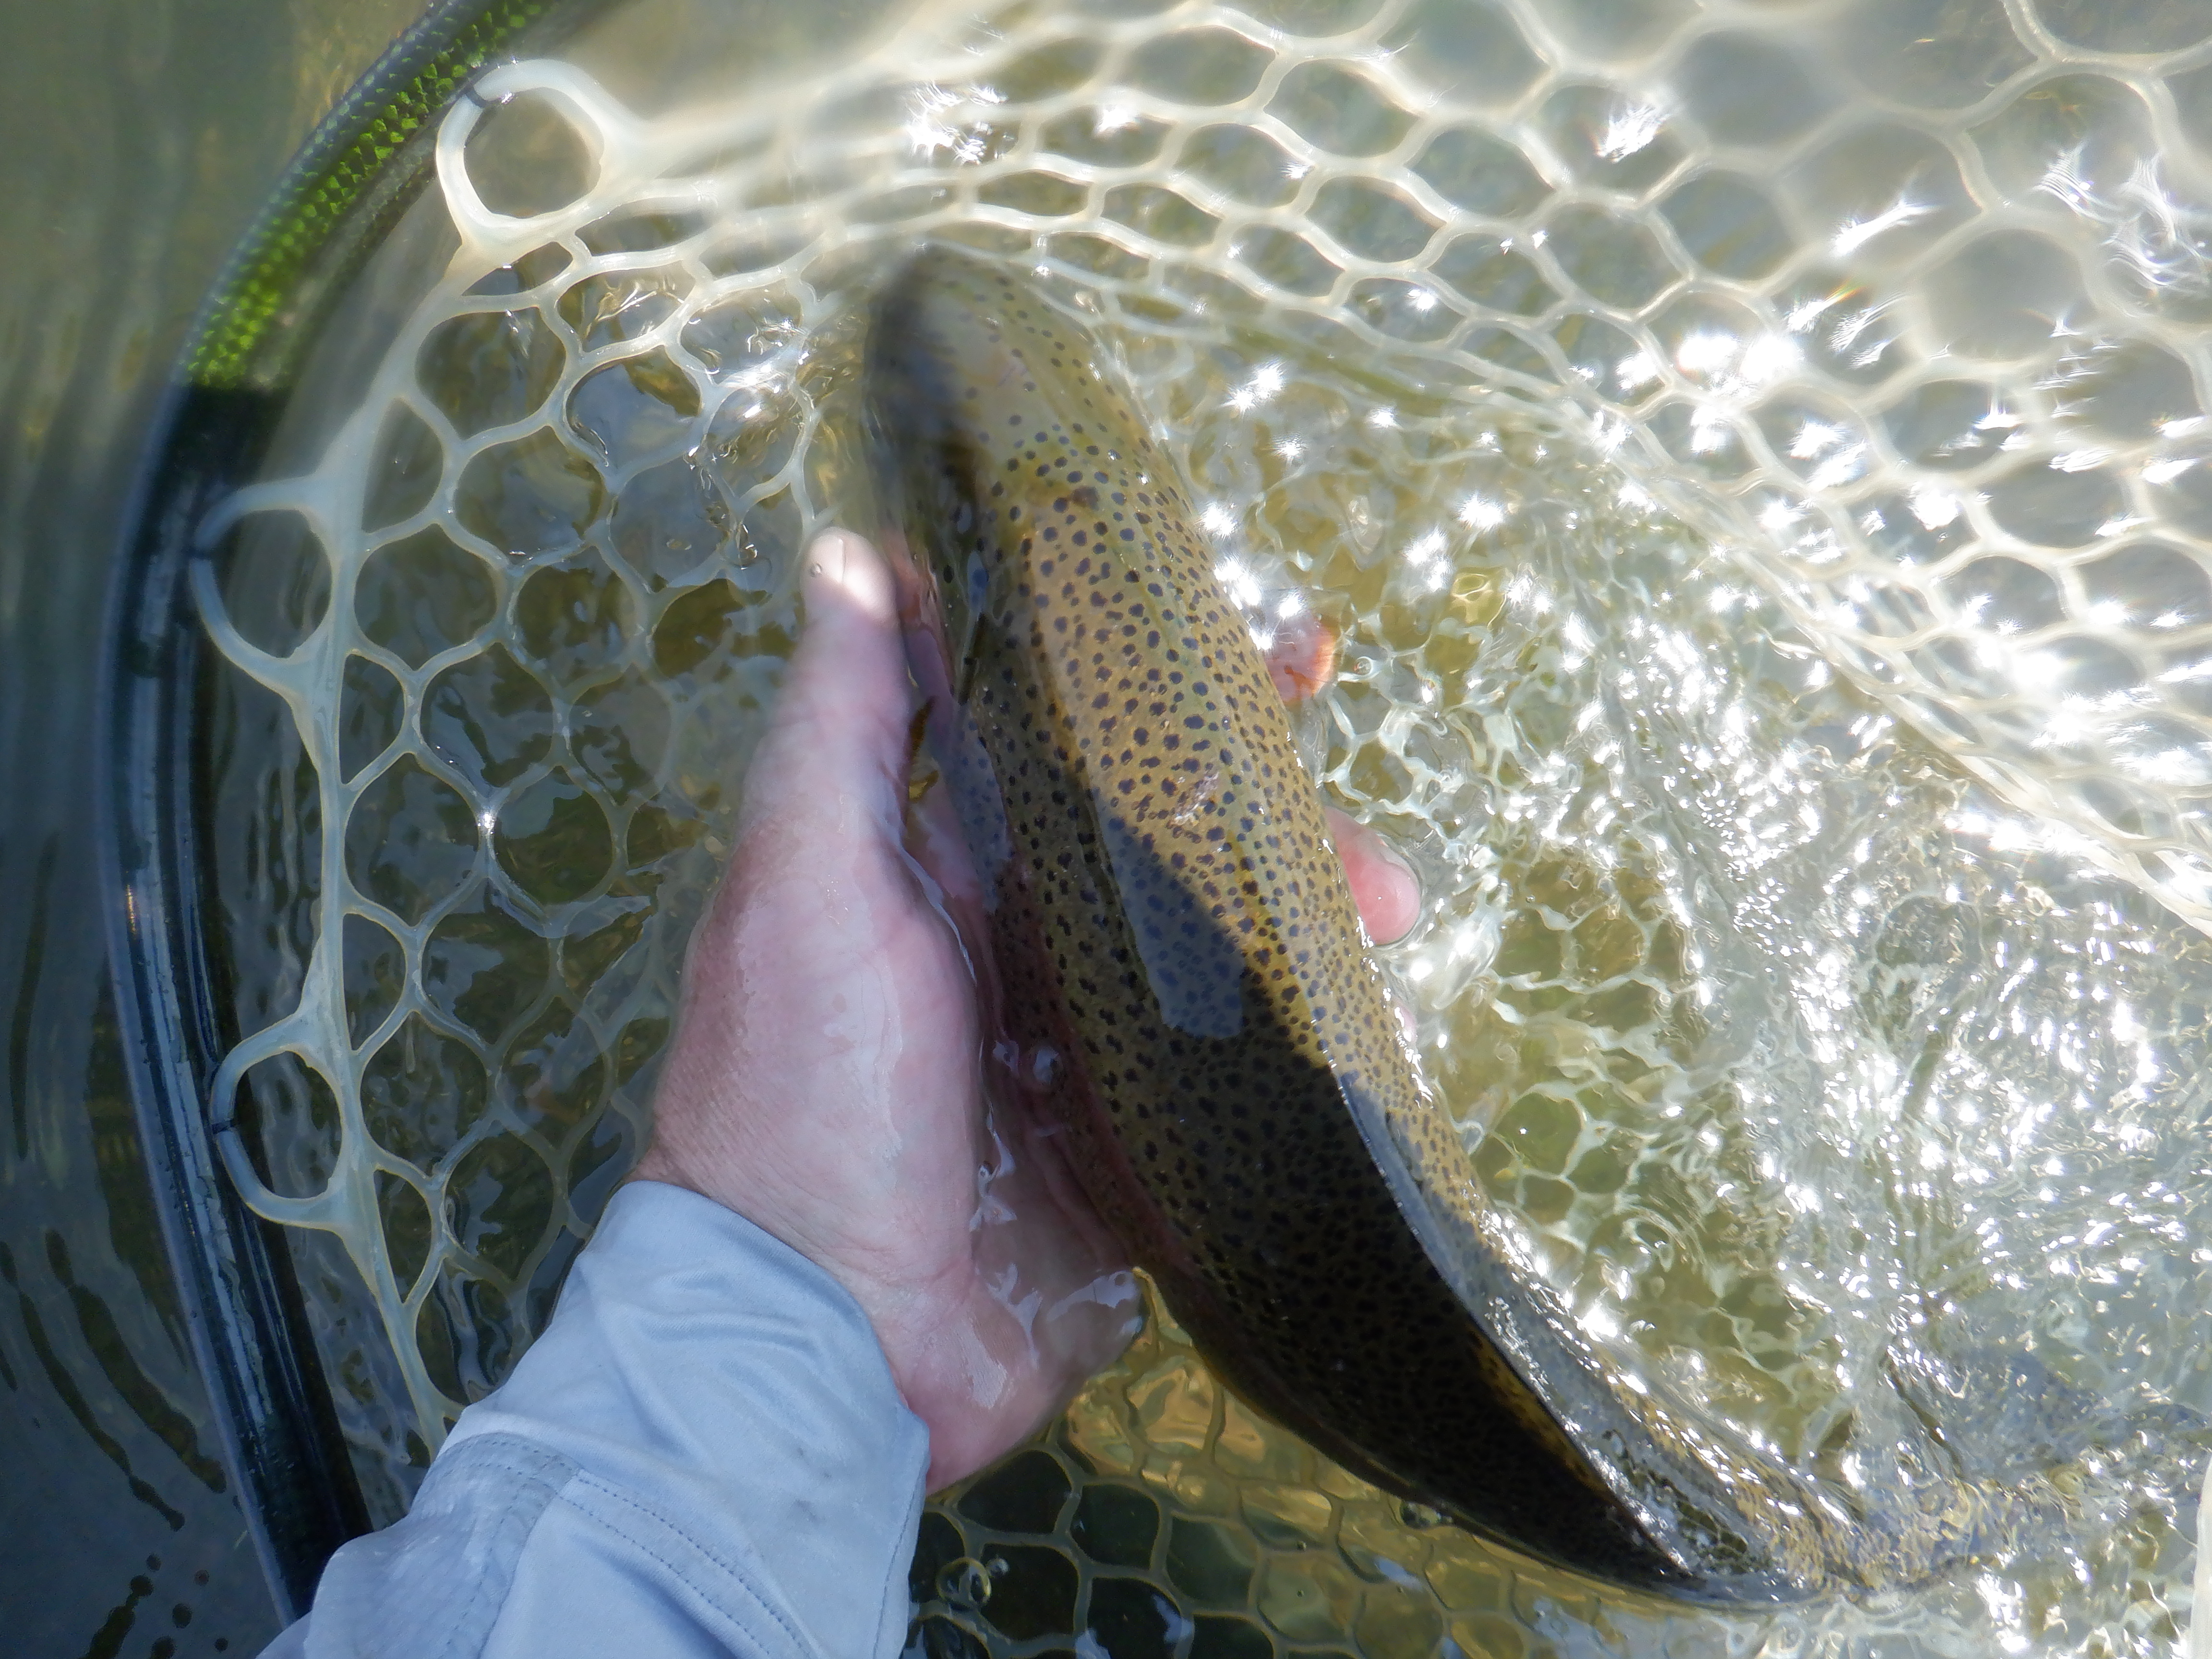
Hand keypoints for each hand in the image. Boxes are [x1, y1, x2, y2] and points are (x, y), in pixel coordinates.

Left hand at [636, 529, 1418, 1487]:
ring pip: (1223, 956)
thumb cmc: (802, 1087)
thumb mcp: (806, 881)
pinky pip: (1234, 1080)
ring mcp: (1083, 1055)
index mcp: (944, 867)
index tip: (1281, 651)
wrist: (824, 1334)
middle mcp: (1019, 946)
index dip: (1175, 690)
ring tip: (1393, 918)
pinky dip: (1306, 1048)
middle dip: (1283, 821)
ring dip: (1314, 926)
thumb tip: (852, 553)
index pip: (1076, 743)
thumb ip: (838, 725)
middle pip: (1176, 850)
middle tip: (1372, 840)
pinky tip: (1373, 1022)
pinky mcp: (1132, 1155)